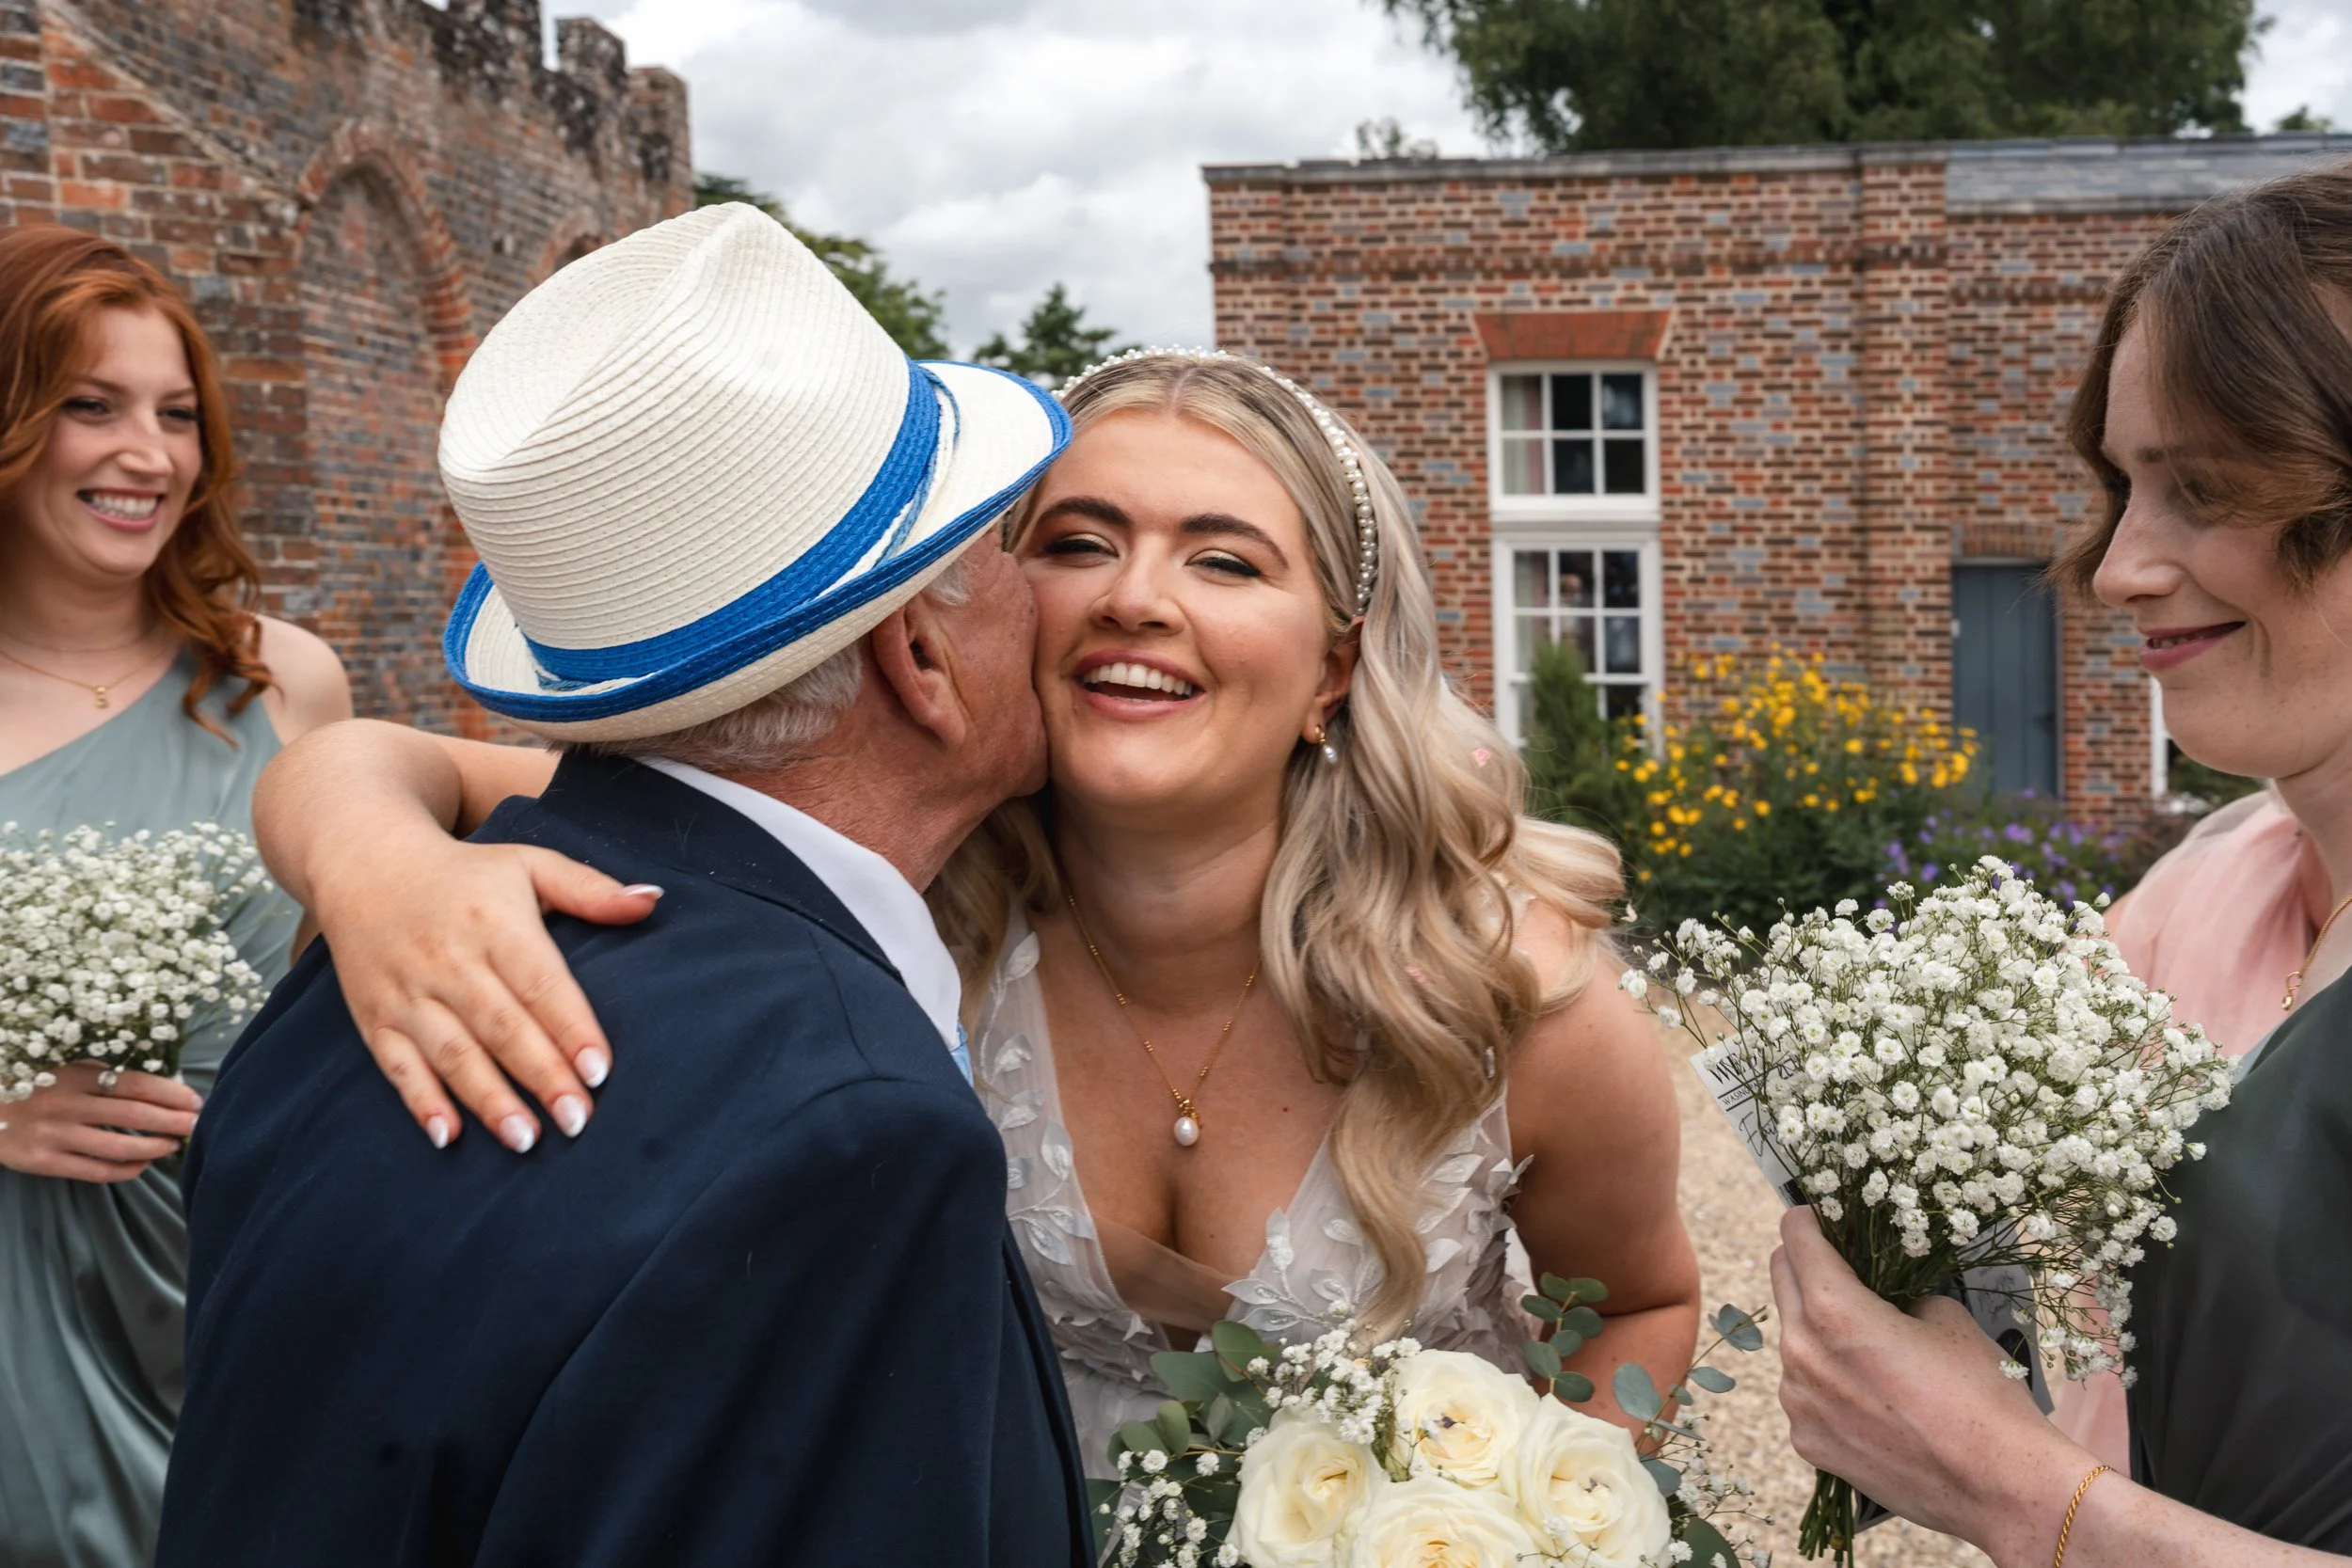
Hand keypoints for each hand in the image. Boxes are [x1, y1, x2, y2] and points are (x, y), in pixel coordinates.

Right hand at [0, 1063, 201, 1181]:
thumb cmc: (32, 1085)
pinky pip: (95, 1171)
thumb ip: (102, 1074)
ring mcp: (54, 1135)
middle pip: (134, 1115)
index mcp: (75, 1076)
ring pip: (118, 1147)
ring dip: (154, 1148)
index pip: (136, 1084)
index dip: (171, 1094)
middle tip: (198, 1124)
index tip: (196, 1101)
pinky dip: (126, 1170)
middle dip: (174, 1121)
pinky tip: (143, 1165)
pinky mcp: (43, 1162)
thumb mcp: (63, 1067)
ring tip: (174, 1144)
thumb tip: (158, 1087)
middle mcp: (67, 1105)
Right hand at [308, 822, 657, 1152]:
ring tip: (525, 1139)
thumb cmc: (465, 876)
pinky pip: (397, 1065)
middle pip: (501, 1026)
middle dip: (540, 1075)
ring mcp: (408, 992)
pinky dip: (420, 1101)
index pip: (540, 983)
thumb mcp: (528, 865)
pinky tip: (447, 1135)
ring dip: (488, 1099)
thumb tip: (651, 900)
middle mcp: (449, 960)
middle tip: (576, 1120)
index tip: (600, 1070)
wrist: (366, 865)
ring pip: (452, 1053)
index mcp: (494, 923)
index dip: (570, 1028)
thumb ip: (589, 889)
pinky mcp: (375, 1017)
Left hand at [1771, 1207, 2084, 1560]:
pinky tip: (1870, 1397)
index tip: (1817, 1217)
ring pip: (1794, 1343)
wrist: (1999, 1485)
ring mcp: (1798, 1402)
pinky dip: (1826, 1384)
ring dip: (1817, 1331)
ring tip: (1867, 1346)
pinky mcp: (1807, 1441)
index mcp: (1833, 1311)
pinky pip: (1805, 1394)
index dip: (1807, 1221)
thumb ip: (1897, 1294)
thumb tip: (1883, 1294)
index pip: (1795, 1240)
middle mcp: (1801, 1353)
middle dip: (1806, 1266)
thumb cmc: (1980, 1395)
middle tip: (1838, 1264)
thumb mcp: (1945, 1317)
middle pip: (1783, 1283)